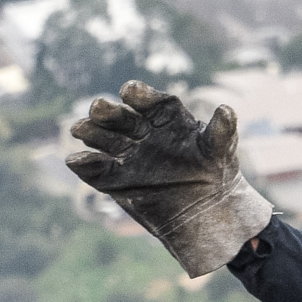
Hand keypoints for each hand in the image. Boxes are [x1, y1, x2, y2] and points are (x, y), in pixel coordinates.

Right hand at [66, 80, 274, 276]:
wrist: (205, 211)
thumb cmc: (216, 173)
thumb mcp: (221, 150)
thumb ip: (221, 130)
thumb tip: (226, 109)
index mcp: (166, 118)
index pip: (150, 102)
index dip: (139, 96)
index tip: (128, 90)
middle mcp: (143, 132)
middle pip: (122, 119)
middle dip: (109, 113)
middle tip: (97, 107)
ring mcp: (127, 156)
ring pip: (105, 141)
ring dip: (91, 133)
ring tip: (79, 128)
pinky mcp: (116, 180)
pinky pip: (98, 171)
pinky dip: (85, 166)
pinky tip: (75, 160)